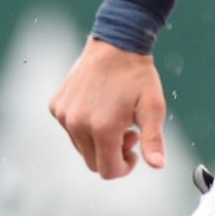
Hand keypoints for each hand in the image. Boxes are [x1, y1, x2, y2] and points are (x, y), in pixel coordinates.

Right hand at [48, 35, 166, 178]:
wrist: (116, 44)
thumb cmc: (138, 77)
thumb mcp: (153, 108)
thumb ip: (153, 140)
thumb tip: (158, 165)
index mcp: (102, 129)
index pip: (108, 171)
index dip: (124, 166)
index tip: (134, 150)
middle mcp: (77, 124)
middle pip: (93, 163)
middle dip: (112, 153)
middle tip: (128, 130)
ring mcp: (64, 115)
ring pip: (81, 147)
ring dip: (98, 140)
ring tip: (116, 116)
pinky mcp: (56, 106)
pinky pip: (70, 129)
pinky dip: (85, 126)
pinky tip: (100, 106)